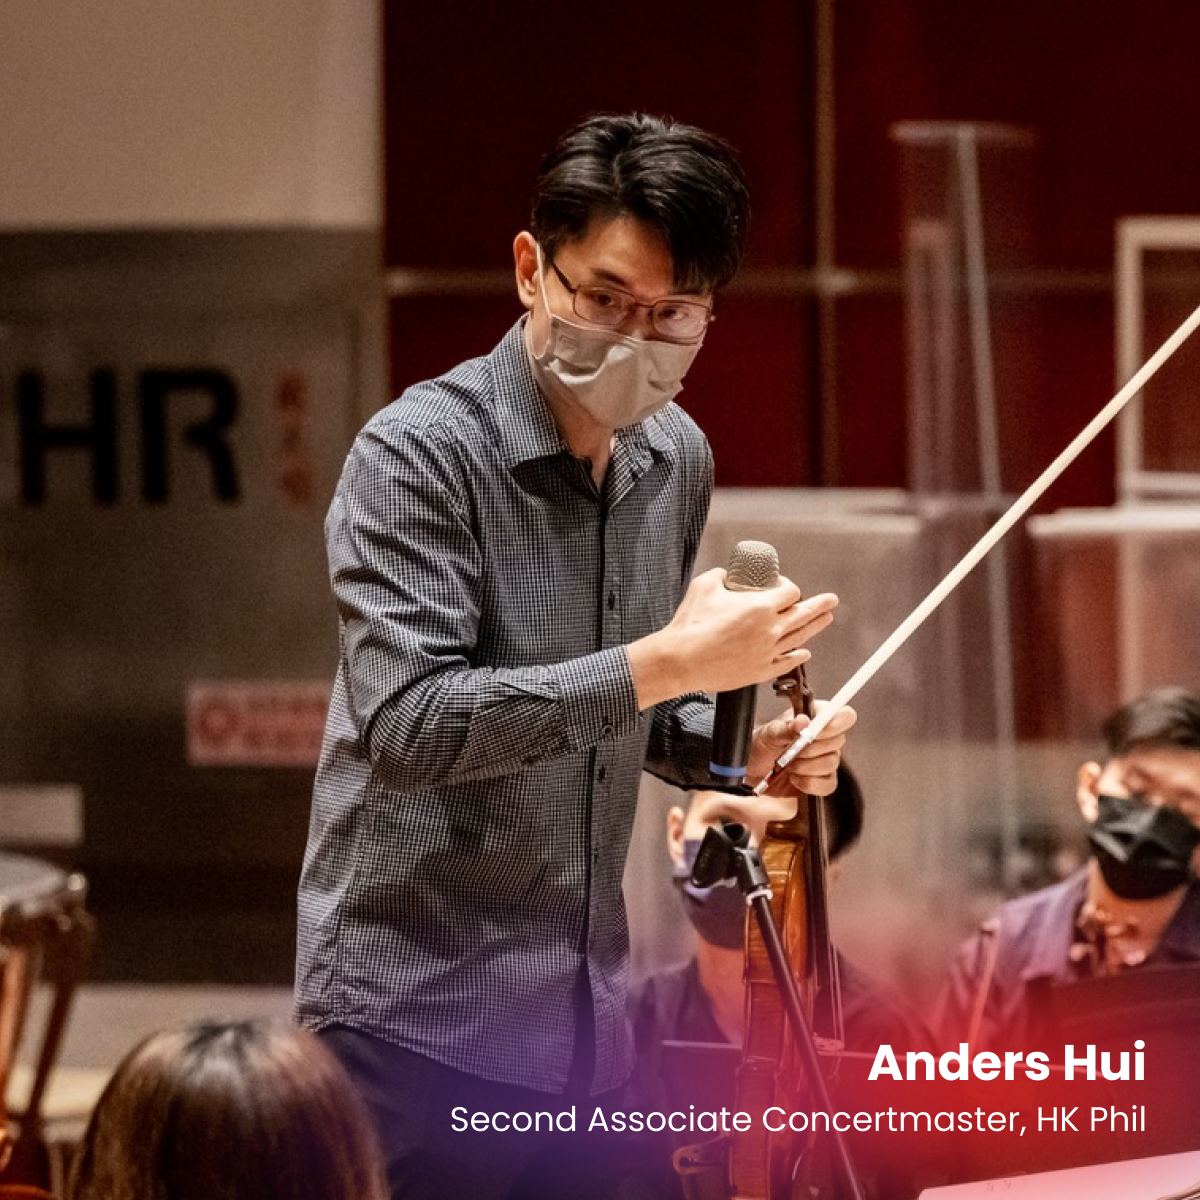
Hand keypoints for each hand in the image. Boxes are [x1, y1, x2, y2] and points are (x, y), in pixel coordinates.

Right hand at [628, 568, 837, 708]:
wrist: (681, 660)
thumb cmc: (690, 623)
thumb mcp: (705, 585)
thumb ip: (722, 576)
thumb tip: (728, 575)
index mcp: (760, 607)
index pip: (790, 592)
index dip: (788, 587)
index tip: (782, 586)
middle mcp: (769, 630)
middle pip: (803, 614)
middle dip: (820, 605)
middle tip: (832, 600)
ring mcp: (767, 652)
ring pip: (799, 638)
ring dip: (815, 627)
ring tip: (826, 619)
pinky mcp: (759, 671)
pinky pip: (787, 663)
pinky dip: (798, 656)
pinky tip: (805, 652)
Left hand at [746, 700, 856, 797]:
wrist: (751, 770)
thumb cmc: (761, 745)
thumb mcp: (768, 733)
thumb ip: (786, 727)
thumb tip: (803, 721)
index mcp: (816, 716)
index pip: (843, 715)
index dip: (834, 723)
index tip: (815, 732)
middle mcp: (824, 737)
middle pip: (839, 740)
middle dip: (813, 748)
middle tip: (794, 750)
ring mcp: (825, 759)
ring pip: (832, 763)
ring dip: (807, 766)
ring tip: (789, 765)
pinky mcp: (822, 780)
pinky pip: (828, 784)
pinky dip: (810, 783)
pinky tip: (795, 779)